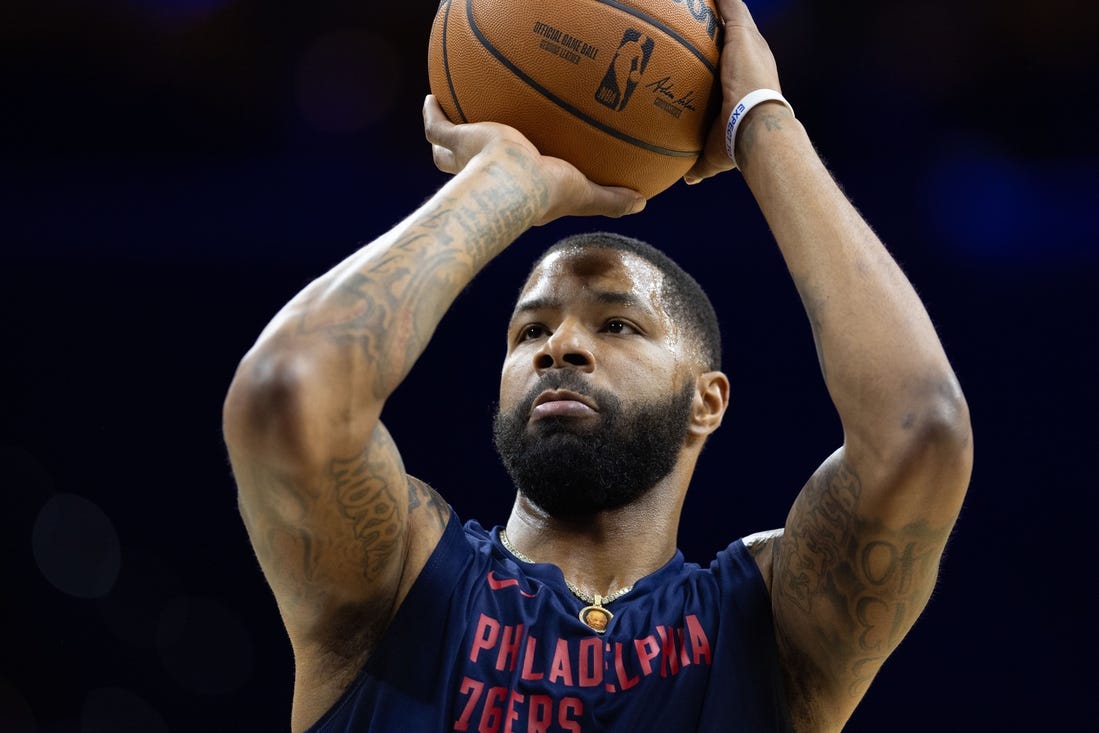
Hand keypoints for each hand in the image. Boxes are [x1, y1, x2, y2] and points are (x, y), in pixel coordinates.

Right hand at [422, 95, 644, 223]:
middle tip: (463, 152)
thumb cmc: (545, 192)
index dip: (504, 183)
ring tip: (445, 122)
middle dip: (460, 164)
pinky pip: (437, 125)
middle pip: (464, 173)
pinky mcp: (457, 140)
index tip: (506, 176)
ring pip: (444, 153)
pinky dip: (432, 113)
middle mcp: (483, 177)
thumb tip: (641, 202)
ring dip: (443, 141)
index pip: (506, 187)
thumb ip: (609, 199)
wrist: (513, 182)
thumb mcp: (584, 193)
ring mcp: (465, 159)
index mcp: (510, 190)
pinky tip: (433, 97)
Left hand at [685, 0, 783, 182]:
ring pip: (733, 16)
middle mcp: (753, 58)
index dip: (722, 56)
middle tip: (697, 19)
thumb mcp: (715, 153)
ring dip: (718, 9)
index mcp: (749, 81)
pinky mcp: (743, 34)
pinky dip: (719, 0)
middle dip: (716, 27)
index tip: (704, 53)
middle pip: (734, 34)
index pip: (733, 62)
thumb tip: (689, 178)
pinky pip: (729, 6)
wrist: (756, 129)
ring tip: (697, 2)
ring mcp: (750, 44)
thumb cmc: (739, 145)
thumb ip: (700, 162)